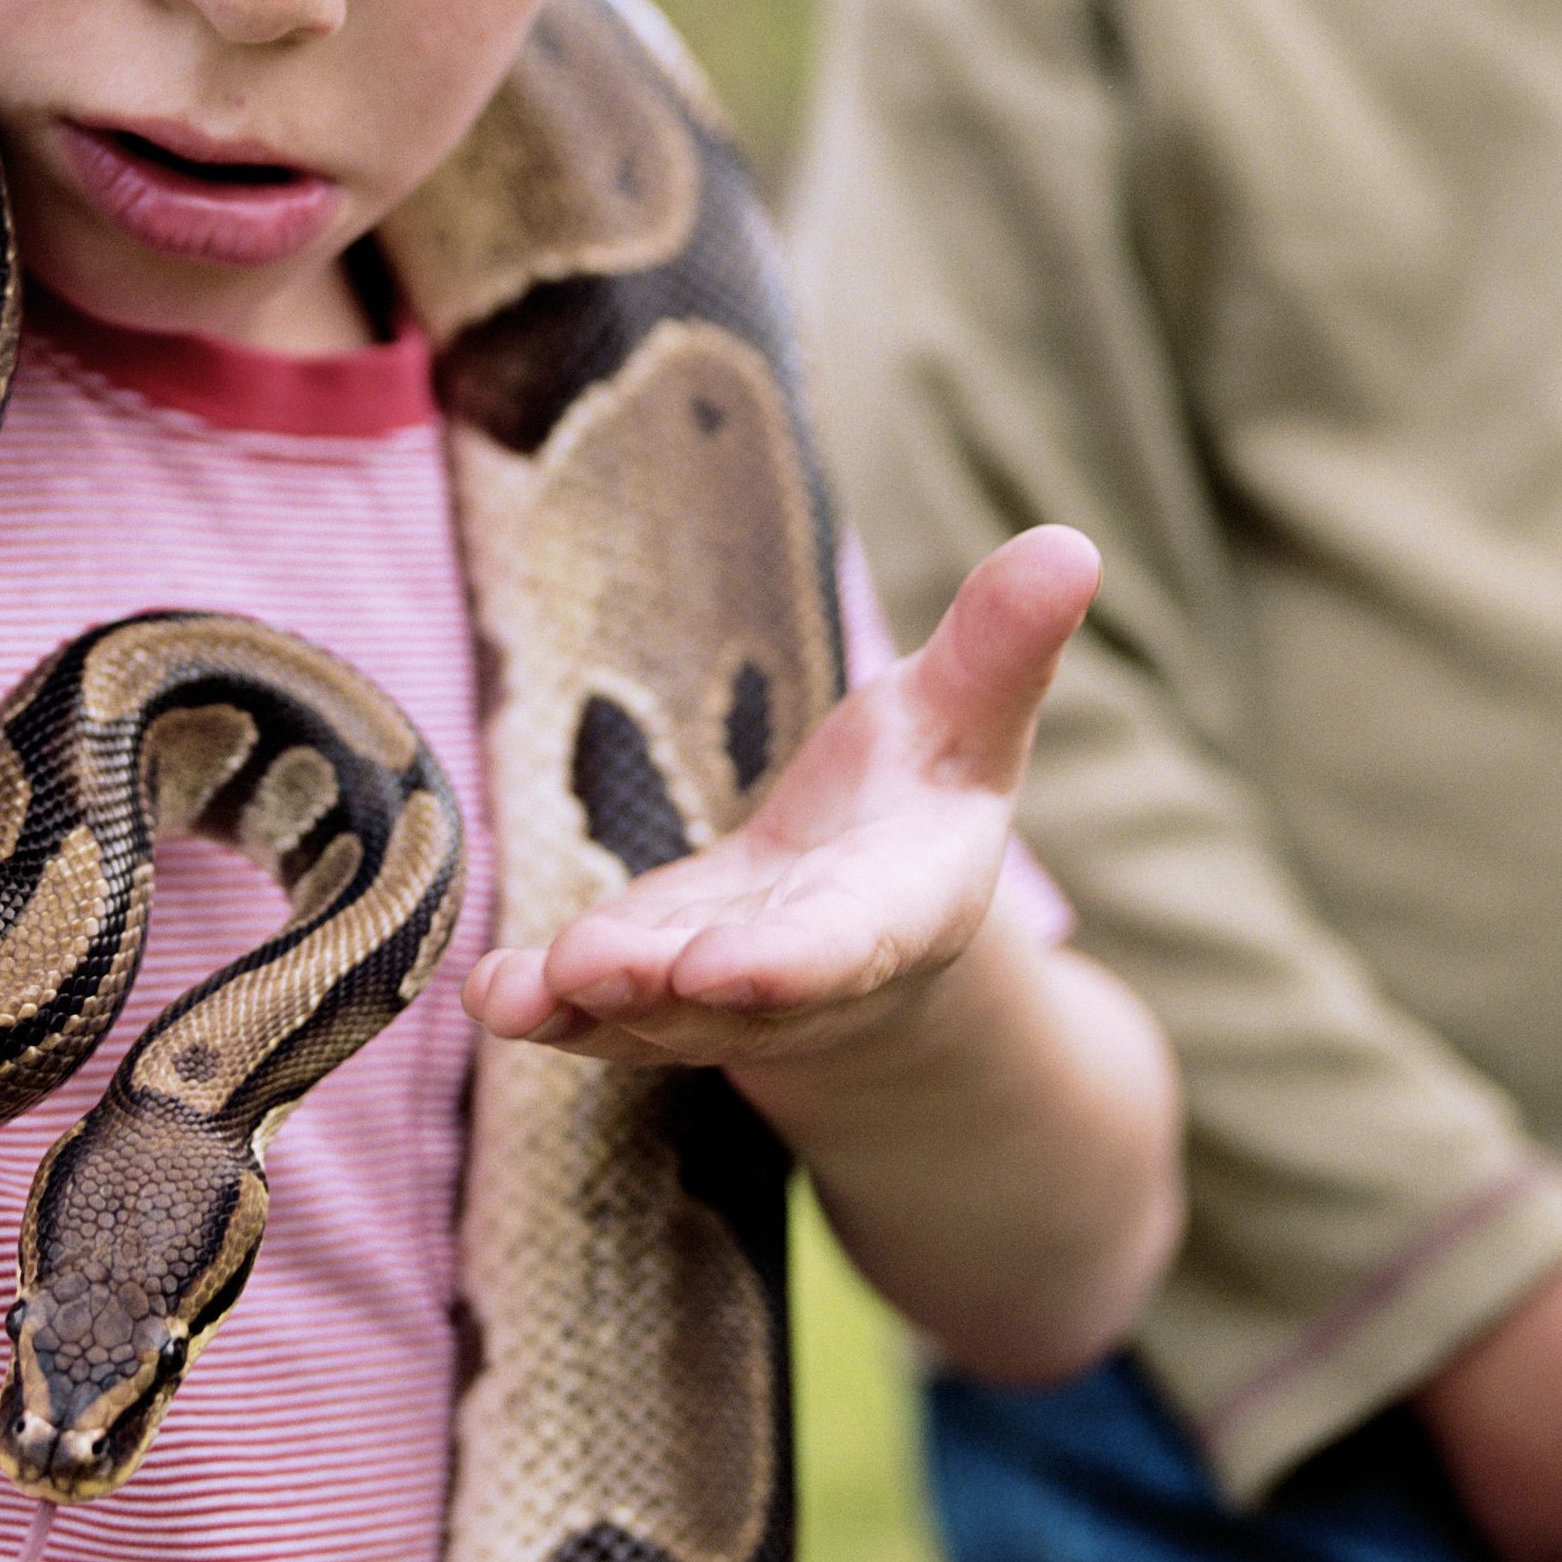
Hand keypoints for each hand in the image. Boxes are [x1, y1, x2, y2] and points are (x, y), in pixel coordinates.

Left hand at [460, 524, 1098, 1069]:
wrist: (869, 917)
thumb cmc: (917, 803)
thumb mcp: (966, 719)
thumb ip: (1002, 646)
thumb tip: (1072, 543)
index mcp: (897, 911)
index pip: (846, 945)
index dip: (793, 962)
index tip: (734, 963)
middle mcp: (806, 976)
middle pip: (738, 996)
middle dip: (675, 987)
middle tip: (604, 968)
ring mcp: (719, 997)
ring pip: (653, 1016)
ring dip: (591, 1003)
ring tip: (530, 985)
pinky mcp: (648, 991)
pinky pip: (595, 1018)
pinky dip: (541, 1011)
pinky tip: (489, 993)